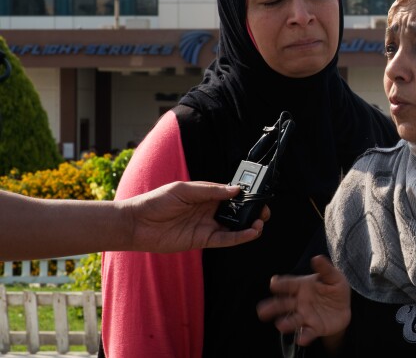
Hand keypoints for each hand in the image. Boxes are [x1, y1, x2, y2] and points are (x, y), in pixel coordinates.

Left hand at [121, 181, 268, 251]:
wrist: (137, 224)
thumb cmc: (156, 202)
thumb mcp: (184, 190)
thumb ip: (210, 191)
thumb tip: (234, 190)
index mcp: (205, 195)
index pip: (231, 195)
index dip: (245, 195)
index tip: (258, 195)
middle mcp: (209, 210)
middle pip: (236, 212)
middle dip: (252, 211)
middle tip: (263, 211)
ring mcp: (206, 226)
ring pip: (233, 227)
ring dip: (248, 225)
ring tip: (259, 223)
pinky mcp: (202, 240)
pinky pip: (224, 240)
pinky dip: (238, 237)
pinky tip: (250, 233)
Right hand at [256, 255, 351, 344]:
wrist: (344, 307)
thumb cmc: (335, 288)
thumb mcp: (333, 276)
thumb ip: (325, 269)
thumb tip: (316, 258)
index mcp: (301, 286)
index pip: (289, 284)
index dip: (281, 284)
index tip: (273, 283)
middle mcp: (299, 302)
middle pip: (283, 304)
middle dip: (272, 307)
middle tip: (261, 310)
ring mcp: (305, 315)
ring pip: (293, 320)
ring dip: (286, 323)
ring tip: (280, 325)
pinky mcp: (314, 328)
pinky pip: (308, 332)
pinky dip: (304, 336)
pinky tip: (301, 339)